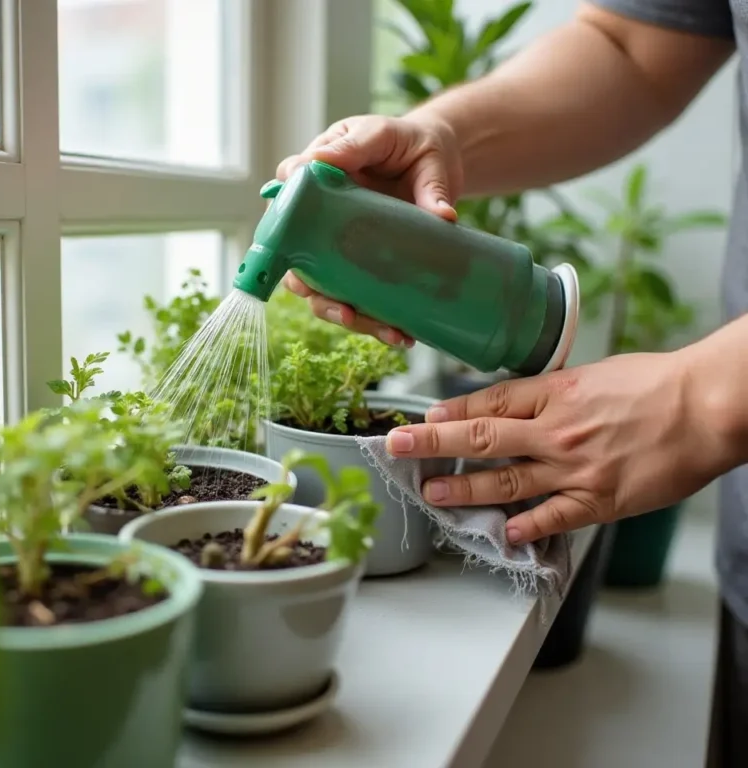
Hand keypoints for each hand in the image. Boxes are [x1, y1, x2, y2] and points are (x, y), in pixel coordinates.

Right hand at [275, 113, 463, 346]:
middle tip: (344, 310)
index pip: (285, 197)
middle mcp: (317, 217)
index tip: (298, 247)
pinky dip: (374, 320)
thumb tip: (436, 212)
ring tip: (385, 330)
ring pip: (322, 288)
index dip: (282, 224)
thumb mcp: (388, 134)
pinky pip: (355, 297)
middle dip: (314, 290)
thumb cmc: (406, 141)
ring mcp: (336, 246)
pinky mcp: (359, 266)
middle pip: (295, 257)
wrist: (437, 160)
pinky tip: (400, 333)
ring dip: (345, 315)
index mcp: (314, 175)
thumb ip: (390, 160)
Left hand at [383, 351, 732, 543]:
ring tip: (432, 493)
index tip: (423, 417)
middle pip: (482, 438)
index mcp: (554, 393)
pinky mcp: (599, 499)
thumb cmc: (655, 385)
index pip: (489, 401)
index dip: (451, 411)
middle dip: (433, 443)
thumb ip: (551, 393)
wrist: (705, 408)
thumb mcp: (593, 374)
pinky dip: (525, 527)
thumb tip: (515, 403)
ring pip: (506, 480)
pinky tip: (500, 534)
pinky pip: (553, 517)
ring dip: (463, 489)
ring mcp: (573, 468)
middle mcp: (554, 431)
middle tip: (398, 446)